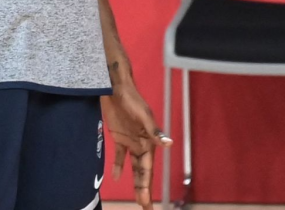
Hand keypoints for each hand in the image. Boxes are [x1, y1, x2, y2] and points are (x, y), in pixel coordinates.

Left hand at [100, 85, 173, 208]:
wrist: (115, 86)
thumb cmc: (131, 99)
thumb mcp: (143, 115)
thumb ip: (154, 131)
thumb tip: (169, 144)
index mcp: (148, 142)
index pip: (147, 170)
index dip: (147, 186)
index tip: (146, 202)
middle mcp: (141, 144)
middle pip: (142, 172)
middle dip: (143, 190)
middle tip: (144, 207)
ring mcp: (129, 140)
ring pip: (133, 167)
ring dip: (134, 181)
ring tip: (136, 198)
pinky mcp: (118, 135)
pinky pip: (119, 155)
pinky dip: (117, 165)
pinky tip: (115, 177)